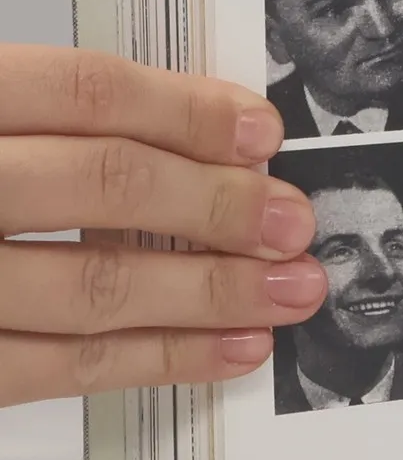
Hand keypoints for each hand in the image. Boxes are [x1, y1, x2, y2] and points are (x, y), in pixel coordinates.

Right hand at [0, 45, 325, 406]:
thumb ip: (52, 117)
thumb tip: (203, 133)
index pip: (84, 92)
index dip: (186, 110)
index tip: (261, 132)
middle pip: (103, 186)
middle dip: (218, 206)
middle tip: (293, 221)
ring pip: (91, 288)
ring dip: (209, 294)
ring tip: (289, 291)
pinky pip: (56, 368)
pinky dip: (155, 359)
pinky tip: (228, 349)